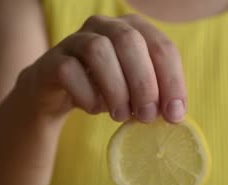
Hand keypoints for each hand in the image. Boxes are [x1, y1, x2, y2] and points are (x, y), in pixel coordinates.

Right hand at [19, 14, 186, 122]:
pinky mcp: (53, 59)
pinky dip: (86, 94)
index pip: (162, 47)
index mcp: (135, 29)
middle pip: (130, 41)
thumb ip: (156, 96)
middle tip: (147, 116)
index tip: (175, 114)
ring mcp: (76, 39)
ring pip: (98, 50)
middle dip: (144, 83)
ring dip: (116, 88)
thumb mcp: (136, 92)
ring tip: (121, 115)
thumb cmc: (104, 90)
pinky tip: (94, 108)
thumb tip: (175, 113)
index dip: (172, 81)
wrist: (57, 94)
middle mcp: (106, 25)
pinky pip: (69, 70)